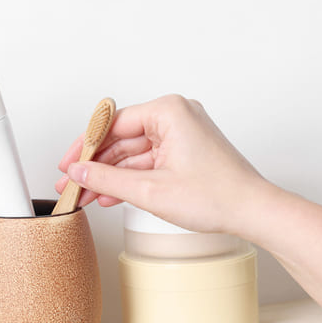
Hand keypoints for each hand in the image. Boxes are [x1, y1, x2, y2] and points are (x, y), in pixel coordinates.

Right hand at [56, 94, 270, 233]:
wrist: (253, 212)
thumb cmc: (218, 196)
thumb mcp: (151, 190)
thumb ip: (108, 179)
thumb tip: (80, 172)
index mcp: (169, 111)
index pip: (112, 124)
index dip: (85, 147)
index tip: (67, 164)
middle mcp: (177, 115)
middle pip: (122, 138)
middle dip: (96, 164)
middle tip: (72, 183)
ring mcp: (183, 133)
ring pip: (134, 153)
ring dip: (111, 175)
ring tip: (86, 195)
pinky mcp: (187, 151)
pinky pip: (150, 161)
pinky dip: (131, 178)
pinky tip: (110, 195)